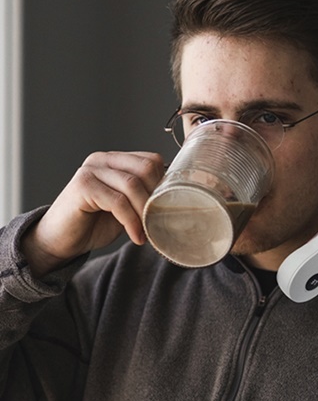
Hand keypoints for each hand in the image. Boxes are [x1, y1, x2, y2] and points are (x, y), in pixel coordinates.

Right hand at [22, 151, 164, 276]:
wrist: (60, 241)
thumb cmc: (94, 224)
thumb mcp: (127, 207)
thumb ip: (143, 196)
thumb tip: (174, 198)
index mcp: (116, 160)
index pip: (151, 161)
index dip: (164, 185)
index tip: (167, 208)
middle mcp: (103, 159)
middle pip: (146, 168)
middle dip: (157, 197)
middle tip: (158, 221)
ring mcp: (91, 170)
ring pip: (133, 185)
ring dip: (145, 213)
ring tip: (147, 232)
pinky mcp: (82, 185)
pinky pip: (118, 201)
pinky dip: (131, 221)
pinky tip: (135, 236)